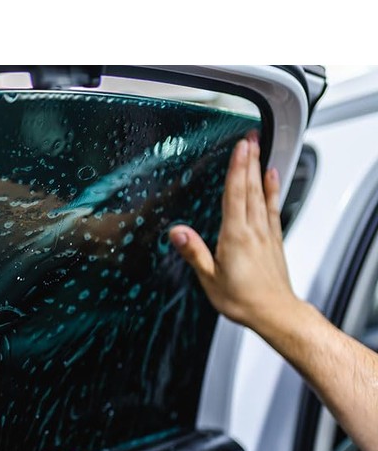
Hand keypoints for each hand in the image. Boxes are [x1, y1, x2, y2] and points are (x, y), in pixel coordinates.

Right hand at [168, 133, 299, 334]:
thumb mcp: (209, 278)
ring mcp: (266, 233)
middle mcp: (253, 230)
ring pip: (262, 194)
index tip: (239, 147)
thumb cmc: (242, 299)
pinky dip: (272, 189)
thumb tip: (177, 232)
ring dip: (259, 169)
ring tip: (258, 149)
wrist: (274, 312)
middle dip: (249, 160)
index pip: (236, 194)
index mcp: (235, 236)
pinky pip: (272, 207)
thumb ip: (194, 252)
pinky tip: (272, 178)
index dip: (237, 168)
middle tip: (250, 138)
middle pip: (250, 188)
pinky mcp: (274, 240)